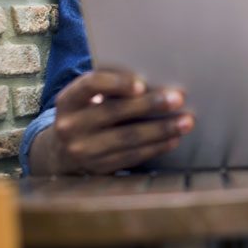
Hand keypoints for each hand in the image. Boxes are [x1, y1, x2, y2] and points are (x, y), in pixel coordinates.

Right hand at [48, 70, 193, 173]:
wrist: (62, 151)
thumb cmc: (87, 113)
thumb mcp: (87, 98)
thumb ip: (110, 87)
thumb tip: (153, 79)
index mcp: (68, 100)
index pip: (90, 85)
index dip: (116, 83)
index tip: (141, 84)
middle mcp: (70, 125)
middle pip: (114, 112)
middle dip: (149, 105)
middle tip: (178, 98)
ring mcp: (83, 150)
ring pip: (127, 138)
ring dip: (161, 130)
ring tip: (185, 122)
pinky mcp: (98, 168)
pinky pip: (131, 157)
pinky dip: (156, 147)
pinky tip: (173, 139)